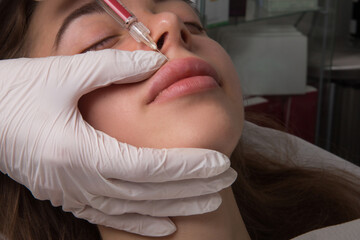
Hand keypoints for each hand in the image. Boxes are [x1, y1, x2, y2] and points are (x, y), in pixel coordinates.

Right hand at [0, 49, 236, 236]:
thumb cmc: (16, 91)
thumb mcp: (63, 73)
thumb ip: (115, 69)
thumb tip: (157, 62)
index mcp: (79, 152)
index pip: (150, 166)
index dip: (188, 166)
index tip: (220, 162)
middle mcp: (78, 181)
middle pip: (149, 192)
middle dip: (192, 188)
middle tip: (226, 179)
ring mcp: (72, 193)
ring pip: (134, 209)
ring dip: (175, 206)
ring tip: (209, 200)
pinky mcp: (68, 195)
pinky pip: (110, 216)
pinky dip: (140, 222)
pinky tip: (164, 224)